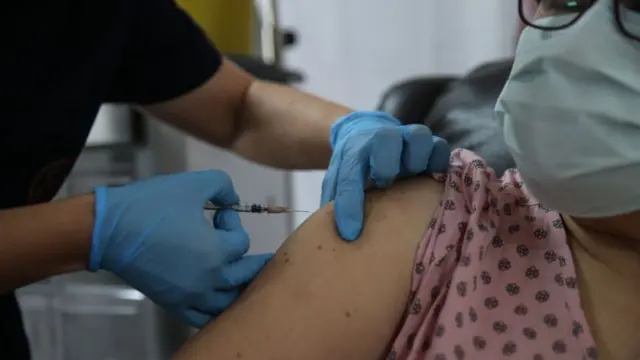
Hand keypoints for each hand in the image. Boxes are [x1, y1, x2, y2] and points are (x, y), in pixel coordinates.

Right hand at [90, 170, 271, 327]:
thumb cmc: (151, 205)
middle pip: (243, 276)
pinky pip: (202, 317)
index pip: (241, 243)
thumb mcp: (192, 184)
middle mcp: (208, 280)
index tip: (220, 212)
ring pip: (227, 301)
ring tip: (239, 275)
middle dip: (249, 258)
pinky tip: (217, 299)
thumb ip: (222, 186)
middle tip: (250, 249)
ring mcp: (190, 295)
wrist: (109, 230)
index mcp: (215, 252)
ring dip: (237, 287)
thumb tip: (233, 199)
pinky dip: (214, 310)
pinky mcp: (172, 303)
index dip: (233, 224)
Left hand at [321, 111, 449, 240]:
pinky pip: (440, 148)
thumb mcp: (338, 181)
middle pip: (386, 138)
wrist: (367, 134)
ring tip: (411, 177)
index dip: (349, 205)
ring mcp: (407, 138)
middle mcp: (381, 139)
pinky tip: (431, 179)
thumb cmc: (355, 166)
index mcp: (355, 151)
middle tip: (384, 184)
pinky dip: (438, 163)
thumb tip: (333, 235)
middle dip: (385, 163)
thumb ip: (335, 201)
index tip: (350, 233)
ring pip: (418, 137)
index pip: (349, 175)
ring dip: (416, 159)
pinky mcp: (430, 144)